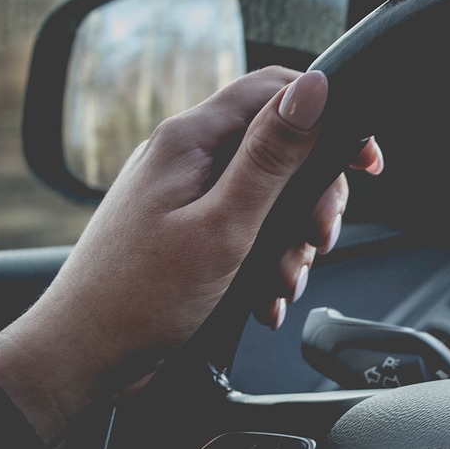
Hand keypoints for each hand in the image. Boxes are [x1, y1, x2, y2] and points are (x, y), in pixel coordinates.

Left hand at [0, 66, 381, 445]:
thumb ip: (272, 158)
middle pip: (280, 151)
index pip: (274, 92)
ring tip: (279, 284)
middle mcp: (186, 159)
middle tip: (318, 240)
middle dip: (311, 201)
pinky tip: (261, 299)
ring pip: (269, 200)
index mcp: (191, 141)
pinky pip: (247, 233)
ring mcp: (185, 197)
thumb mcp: (224, 226)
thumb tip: (314, 90)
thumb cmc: (138, 298)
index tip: (363, 160)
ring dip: (289, 245)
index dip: (328, 115)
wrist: (86, 358)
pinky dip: (265, 266)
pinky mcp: (188, 234)